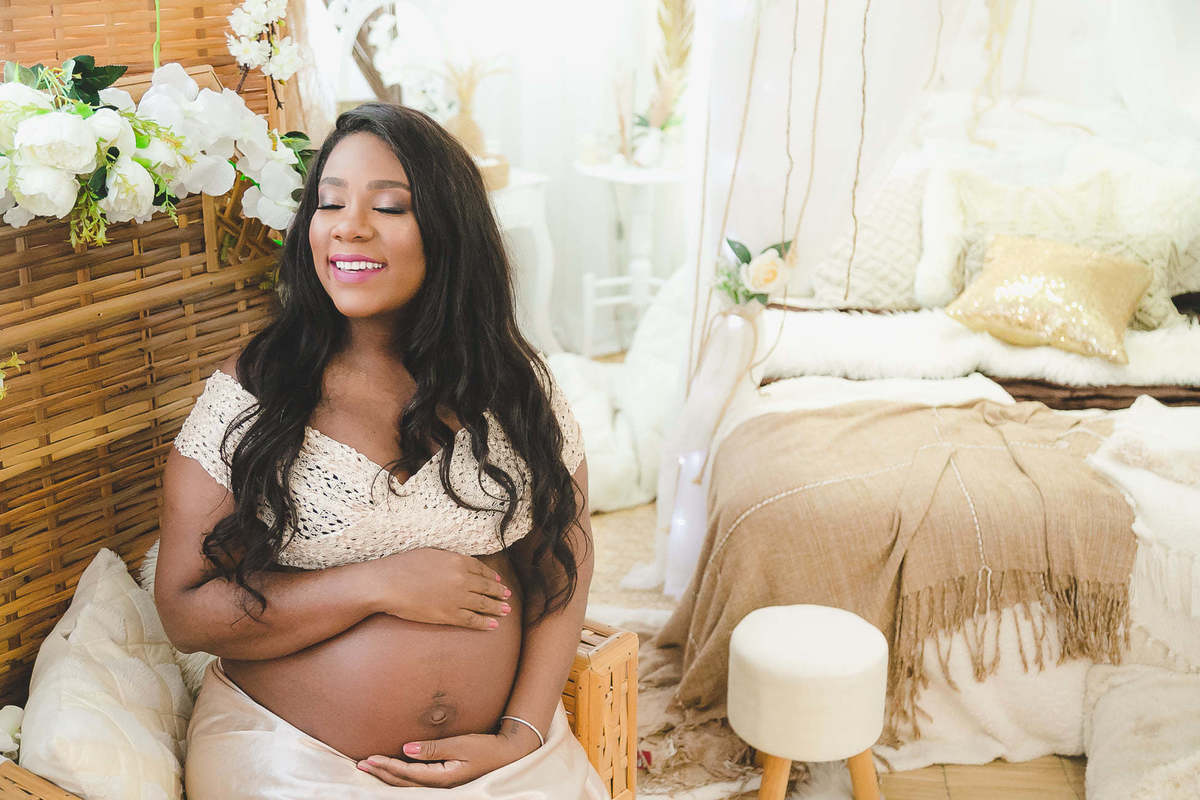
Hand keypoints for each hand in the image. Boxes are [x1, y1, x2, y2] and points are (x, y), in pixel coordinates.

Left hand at [356, 728, 538, 787]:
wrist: (506, 755)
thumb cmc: (486, 748)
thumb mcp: (461, 744)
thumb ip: (433, 748)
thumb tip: (406, 749)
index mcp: (443, 779)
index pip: (408, 774)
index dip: (387, 766)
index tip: (369, 759)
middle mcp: (439, 787)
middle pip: (403, 783)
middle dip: (381, 774)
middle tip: (360, 765)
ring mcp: (442, 786)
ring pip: (408, 785)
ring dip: (388, 777)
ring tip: (370, 769)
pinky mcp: (444, 782)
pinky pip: (416, 783)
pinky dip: (400, 777)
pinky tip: (392, 772)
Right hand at [369, 548, 512, 630]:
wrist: (387, 584)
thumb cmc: (403, 566)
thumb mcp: (430, 554)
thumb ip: (449, 559)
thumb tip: (459, 564)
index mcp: (457, 561)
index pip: (481, 569)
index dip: (491, 576)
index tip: (497, 580)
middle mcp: (462, 579)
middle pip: (487, 587)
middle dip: (499, 592)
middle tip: (508, 596)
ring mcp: (457, 598)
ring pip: (483, 604)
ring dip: (497, 608)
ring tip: (506, 610)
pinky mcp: (448, 615)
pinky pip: (472, 620)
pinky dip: (484, 623)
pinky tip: (493, 626)